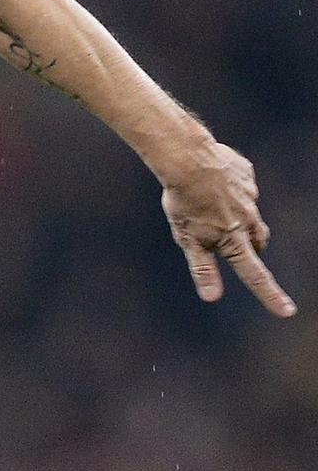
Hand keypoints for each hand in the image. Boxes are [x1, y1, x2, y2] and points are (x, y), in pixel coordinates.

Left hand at [161, 143, 294, 316]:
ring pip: (252, 213)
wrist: (189, 159)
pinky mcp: (245, 174)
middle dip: (252, 248)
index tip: (287, 311)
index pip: (255, 275)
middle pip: (258, 240)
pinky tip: (213, 181)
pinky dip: (232, 187)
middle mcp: (248, 219)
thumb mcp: (187, 239)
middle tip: (241, 250)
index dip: (271, 295)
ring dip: (242, 218)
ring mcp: (249, 195)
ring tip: (218, 210)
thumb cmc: (184, 201)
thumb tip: (212, 298)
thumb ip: (202, 268)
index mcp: (233, 239)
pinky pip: (242, 184)